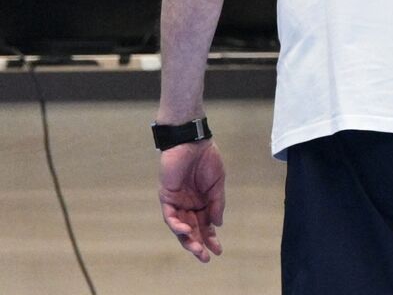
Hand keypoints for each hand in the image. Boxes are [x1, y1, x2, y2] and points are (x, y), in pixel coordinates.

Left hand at [158, 140, 225, 262]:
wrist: (192, 142)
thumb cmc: (207, 159)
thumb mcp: (218, 183)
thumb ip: (217, 203)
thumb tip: (218, 224)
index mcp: (202, 201)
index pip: (205, 224)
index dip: (211, 237)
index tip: (218, 250)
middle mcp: (188, 205)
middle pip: (193, 229)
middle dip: (199, 244)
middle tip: (206, 257)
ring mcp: (177, 202)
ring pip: (180, 227)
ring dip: (188, 239)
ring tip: (197, 250)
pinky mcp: (166, 197)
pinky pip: (170, 215)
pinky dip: (177, 224)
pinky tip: (185, 230)